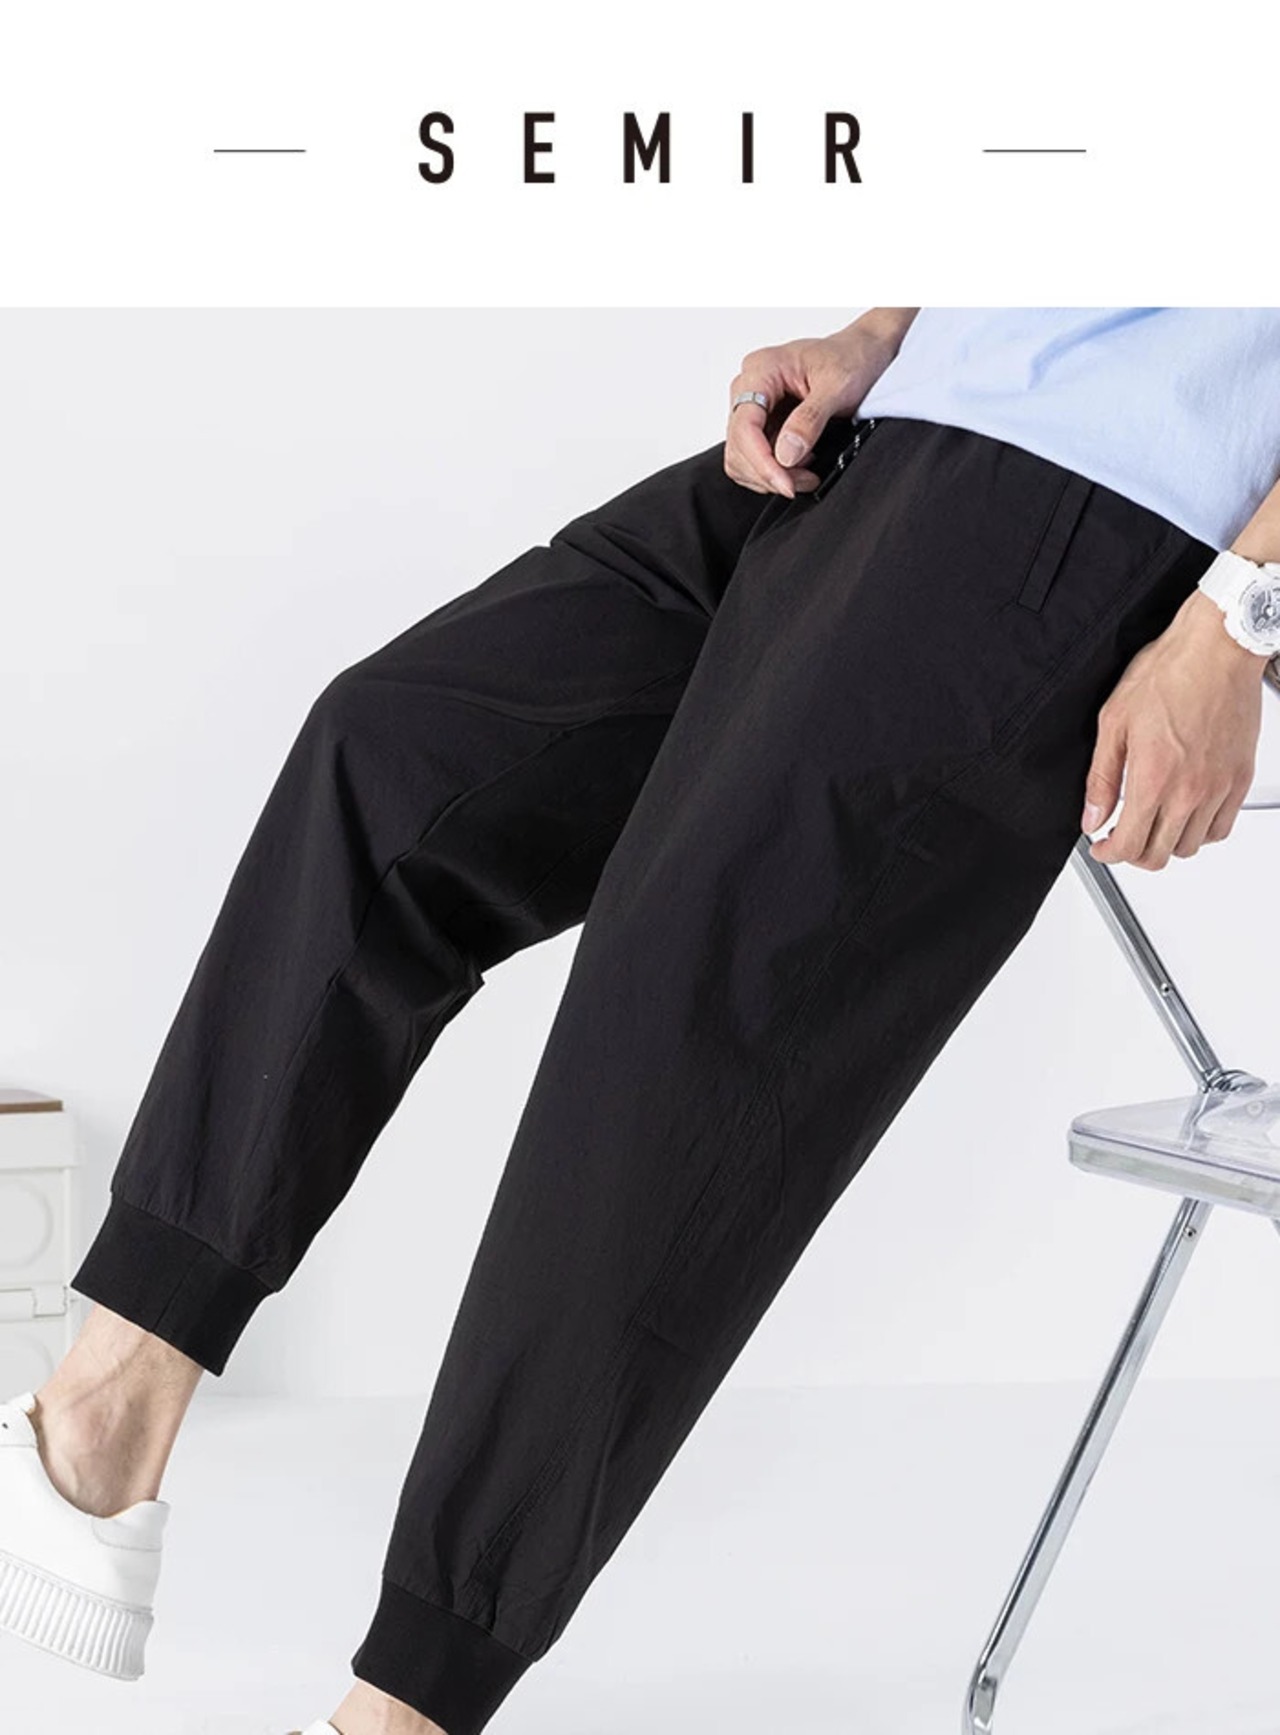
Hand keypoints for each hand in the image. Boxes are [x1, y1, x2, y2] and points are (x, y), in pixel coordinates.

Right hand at [724, 310, 913, 498]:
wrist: (864, 352)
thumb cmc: (852, 358)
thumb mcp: (838, 385)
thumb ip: (810, 419)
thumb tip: (785, 454)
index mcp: (761, 370)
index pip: (744, 426)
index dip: (762, 462)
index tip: (787, 484)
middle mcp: (749, 388)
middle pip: (738, 447)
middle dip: (769, 473)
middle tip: (804, 482)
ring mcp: (754, 407)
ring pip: (742, 458)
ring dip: (771, 476)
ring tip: (806, 474)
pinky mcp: (763, 423)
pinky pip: (755, 458)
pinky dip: (776, 471)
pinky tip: (801, 465)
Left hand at [1082, 588, 1266, 870]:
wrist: (1217, 648)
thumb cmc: (1169, 673)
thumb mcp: (1114, 722)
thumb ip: (1102, 778)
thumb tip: (1092, 816)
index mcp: (1153, 779)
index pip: (1129, 846)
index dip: (1108, 854)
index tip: (1101, 847)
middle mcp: (1190, 790)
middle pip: (1159, 855)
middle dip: (1133, 853)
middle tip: (1121, 836)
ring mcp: (1219, 787)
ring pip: (1191, 846)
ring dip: (1166, 844)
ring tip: (1152, 824)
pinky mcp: (1240, 778)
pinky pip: (1222, 827)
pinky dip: (1201, 832)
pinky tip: (1185, 815)